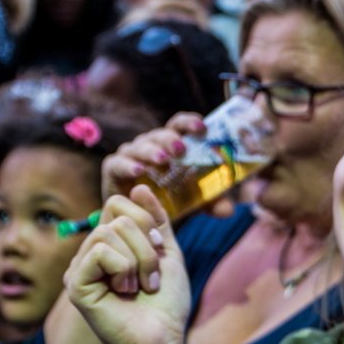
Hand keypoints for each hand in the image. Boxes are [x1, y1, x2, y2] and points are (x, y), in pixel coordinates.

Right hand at [65, 185, 190, 343]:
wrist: (161, 340)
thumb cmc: (165, 303)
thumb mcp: (166, 253)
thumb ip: (156, 220)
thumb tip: (139, 186)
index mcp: (111, 244)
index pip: (119, 204)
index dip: (145, 221)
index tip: (159, 250)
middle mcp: (90, 253)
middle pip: (116, 216)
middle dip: (146, 245)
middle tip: (151, 277)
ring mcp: (80, 268)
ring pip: (108, 232)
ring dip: (138, 260)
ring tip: (141, 286)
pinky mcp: (75, 284)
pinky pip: (98, 252)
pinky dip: (122, 268)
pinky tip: (124, 291)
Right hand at [100, 114, 236, 218]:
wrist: (140, 221)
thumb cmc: (171, 202)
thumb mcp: (198, 202)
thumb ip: (215, 203)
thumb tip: (229, 209)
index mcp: (171, 144)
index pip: (179, 125)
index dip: (189, 122)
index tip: (202, 128)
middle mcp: (150, 145)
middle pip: (160, 134)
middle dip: (171, 139)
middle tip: (181, 149)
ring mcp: (130, 155)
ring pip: (140, 146)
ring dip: (152, 151)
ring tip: (163, 160)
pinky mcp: (113, 169)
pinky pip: (118, 163)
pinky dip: (127, 165)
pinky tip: (138, 171)